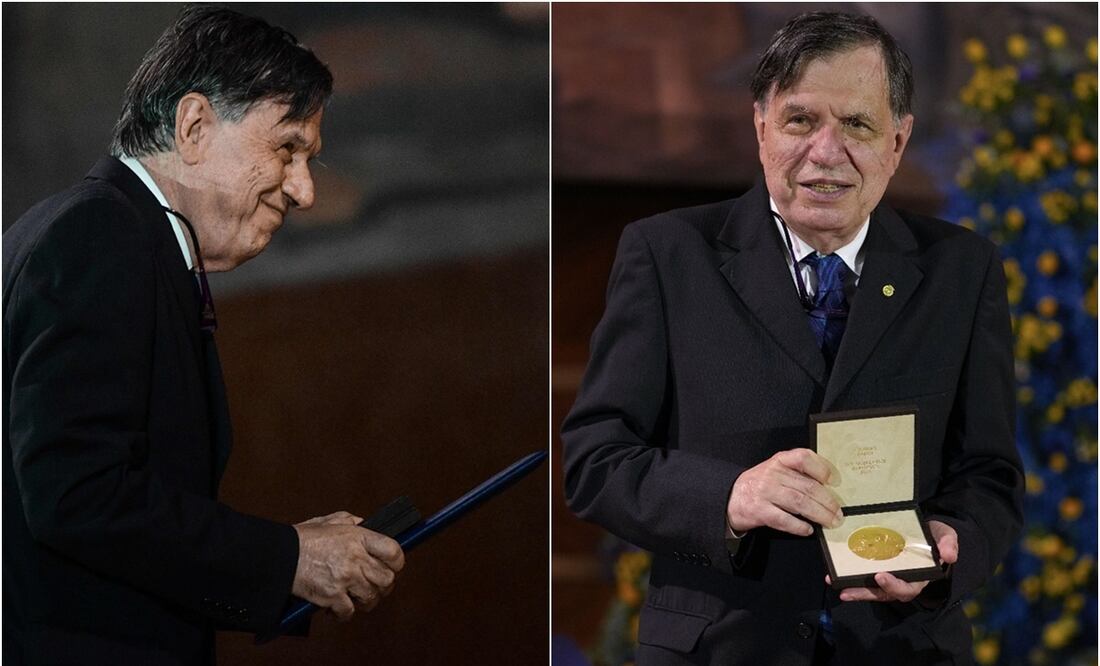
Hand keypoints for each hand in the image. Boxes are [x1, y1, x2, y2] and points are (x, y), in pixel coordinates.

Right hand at [292, 512, 404, 620]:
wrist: (279, 556)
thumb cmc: (303, 539)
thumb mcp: (330, 521)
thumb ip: (352, 522)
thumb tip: (365, 525)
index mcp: (358, 537)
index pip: (394, 551)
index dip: (397, 562)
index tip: (393, 566)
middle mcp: (356, 557)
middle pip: (387, 579)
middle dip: (384, 585)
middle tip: (375, 586)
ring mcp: (345, 578)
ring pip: (371, 597)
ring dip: (366, 600)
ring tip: (357, 597)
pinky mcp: (332, 596)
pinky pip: (349, 611)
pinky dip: (345, 614)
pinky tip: (338, 608)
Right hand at [727, 448, 842, 535]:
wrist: (730, 497)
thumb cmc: (759, 484)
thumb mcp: (775, 470)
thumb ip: (797, 474)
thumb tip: (827, 489)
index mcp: (779, 461)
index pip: (803, 458)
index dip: (821, 469)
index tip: (833, 481)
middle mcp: (772, 474)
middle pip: (807, 487)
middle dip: (828, 502)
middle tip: (839, 513)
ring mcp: (765, 492)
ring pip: (800, 503)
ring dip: (819, 514)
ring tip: (830, 522)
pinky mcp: (759, 511)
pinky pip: (784, 520)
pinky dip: (799, 526)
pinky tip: (808, 530)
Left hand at [830, 520, 957, 602]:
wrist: (928, 532)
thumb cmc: (936, 537)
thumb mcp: (946, 536)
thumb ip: (949, 544)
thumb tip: (950, 555)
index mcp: (920, 577)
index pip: (907, 588)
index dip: (894, 585)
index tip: (880, 576)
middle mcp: (903, 581)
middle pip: (884, 593)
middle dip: (865, 593)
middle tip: (847, 590)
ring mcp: (890, 577)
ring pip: (871, 589)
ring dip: (853, 590)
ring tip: (833, 584)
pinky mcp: (878, 570)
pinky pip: (864, 579)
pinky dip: (851, 580)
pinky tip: (832, 576)